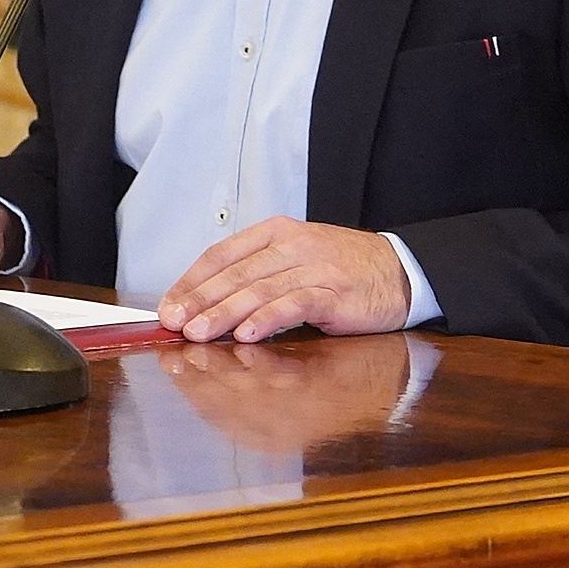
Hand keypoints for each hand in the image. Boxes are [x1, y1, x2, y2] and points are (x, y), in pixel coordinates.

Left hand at [158, 216, 407, 342]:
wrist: (400, 271)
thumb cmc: (340, 270)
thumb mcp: (293, 260)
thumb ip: (255, 276)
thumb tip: (204, 305)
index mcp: (275, 233)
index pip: (221, 254)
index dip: (191, 281)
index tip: (168, 305)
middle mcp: (291, 245)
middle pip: (235, 273)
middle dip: (199, 300)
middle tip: (173, 322)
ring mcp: (314, 267)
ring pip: (259, 289)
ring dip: (224, 313)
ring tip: (198, 333)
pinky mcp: (335, 294)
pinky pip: (294, 305)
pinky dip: (268, 319)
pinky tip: (246, 335)